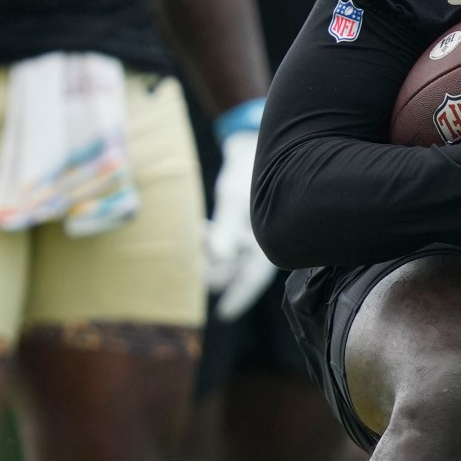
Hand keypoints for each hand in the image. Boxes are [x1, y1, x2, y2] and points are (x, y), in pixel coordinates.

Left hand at [205, 101, 279, 321]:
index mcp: (266, 245)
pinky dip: (210, 240)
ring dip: (208, 253)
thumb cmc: (248, 173)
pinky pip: (221, 243)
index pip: (251, 282)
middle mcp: (258, 245)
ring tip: (197, 233)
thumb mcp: (235, 200)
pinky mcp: (237, 227)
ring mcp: (247, 237)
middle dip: (213, 268)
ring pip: (224, 259)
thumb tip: (216, 258)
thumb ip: (226, 230)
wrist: (249, 147)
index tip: (224, 313)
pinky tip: (201, 228)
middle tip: (194, 257)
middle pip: (232, 271)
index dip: (238, 298)